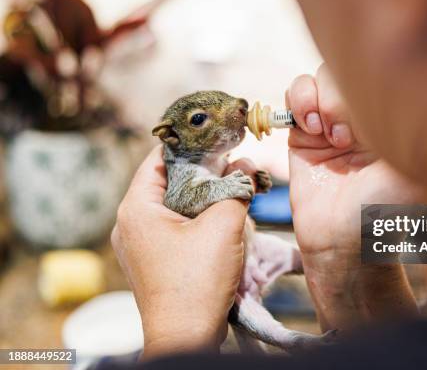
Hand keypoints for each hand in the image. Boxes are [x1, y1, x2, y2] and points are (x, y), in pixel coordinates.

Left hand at [111, 146, 249, 358]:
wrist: (184, 339)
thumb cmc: (197, 283)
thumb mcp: (224, 227)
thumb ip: (236, 188)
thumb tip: (247, 165)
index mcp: (137, 207)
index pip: (161, 156)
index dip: (192, 143)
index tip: (220, 137)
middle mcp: (130, 222)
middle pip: (168, 180)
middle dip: (204, 171)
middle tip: (233, 163)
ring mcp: (139, 243)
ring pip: (174, 204)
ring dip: (203, 195)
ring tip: (232, 188)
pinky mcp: (152, 260)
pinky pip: (174, 226)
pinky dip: (197, 217)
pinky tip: (221, 218)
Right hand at [287, 64, 419, 330]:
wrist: (344, 244)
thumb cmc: (385, 211)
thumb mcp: (414, 166)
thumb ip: (418, 126)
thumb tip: (425, 81)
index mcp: (394, 118)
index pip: (381, 73)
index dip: (367, 88)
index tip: (368, 125)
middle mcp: (363, 117)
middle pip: (346, 69)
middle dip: (340, 97)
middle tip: (345, 139)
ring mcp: (332, 123)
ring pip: (320, 78)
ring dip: (318, 99)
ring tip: (326, 135)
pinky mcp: (303, 135)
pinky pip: (295, 96)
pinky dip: (299, 103)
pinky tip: (310, 130)